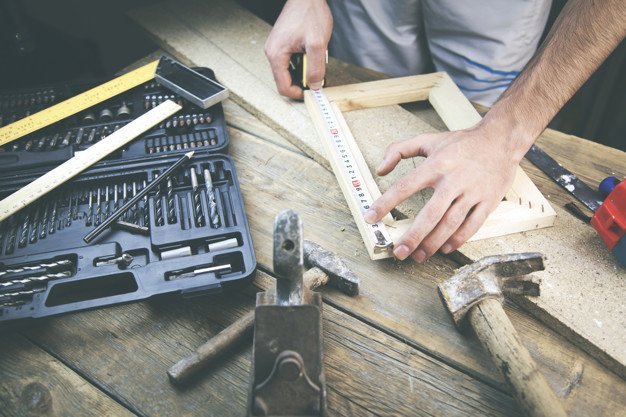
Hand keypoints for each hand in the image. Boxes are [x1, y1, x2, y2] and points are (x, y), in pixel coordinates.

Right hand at [264, 0, 331, 98]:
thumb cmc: (310, 14)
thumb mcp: (317, 44)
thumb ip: (316, 68)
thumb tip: (314, 86)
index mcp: (276, 55)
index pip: (283, 87)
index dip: (298, 93)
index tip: (312, 91)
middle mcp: (272, 53)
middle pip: (284, 80)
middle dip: (301, 82)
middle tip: (317, 76)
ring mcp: (277, 48)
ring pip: (288, 71)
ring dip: (303, 71)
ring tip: (315, 61)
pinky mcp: (282, 44)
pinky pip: (290, 61)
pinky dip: (302, 63)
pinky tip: (311, 55)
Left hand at [363, 124, 521, 261]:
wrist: (500, 139)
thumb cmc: (462, 142)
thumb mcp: (428, 139)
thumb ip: (399, 150)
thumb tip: (380, 169)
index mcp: (436, 165)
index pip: (405, 186)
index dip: (386, 203)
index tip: (370, 217)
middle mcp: (453, 180)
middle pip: (430, 214)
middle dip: (413, 236)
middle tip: (399, 252)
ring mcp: (472, 192)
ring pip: (451, 223)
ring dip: (434, 242)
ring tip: (419, 255)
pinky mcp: (487, 201)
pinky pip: (473, 225)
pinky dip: (459, 239)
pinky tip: (446, 248)